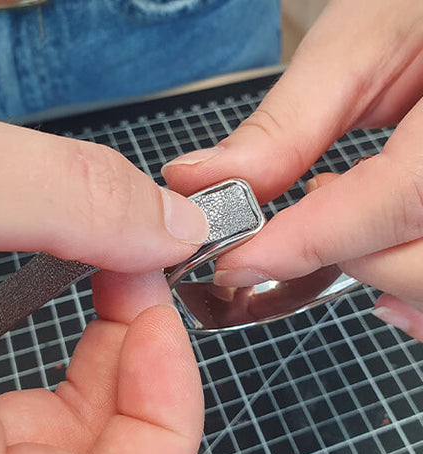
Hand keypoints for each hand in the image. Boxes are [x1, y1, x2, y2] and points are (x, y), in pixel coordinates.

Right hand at [0, 105, 207, 453]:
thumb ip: (56, 198)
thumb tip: (171, 220)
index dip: (163, 417)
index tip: (163, 317)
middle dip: (138, 368)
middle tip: (145, 274)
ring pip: (66, 433)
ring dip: (112, 353)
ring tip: (120, 268)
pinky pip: (35, 408)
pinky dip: (78, 353)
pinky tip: (83, 292)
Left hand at [162, 0, 422, 339]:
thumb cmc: (422, 7)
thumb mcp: (360, 48)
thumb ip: (288, 126)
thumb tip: (207, 179)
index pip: (398, 199)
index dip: (307, 243)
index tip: (237, 262)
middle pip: (417, 262)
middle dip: (340, 257)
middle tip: (294, 227)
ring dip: (373, 267)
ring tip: (341, 217)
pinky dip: (400, 272)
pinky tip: (382, 240)